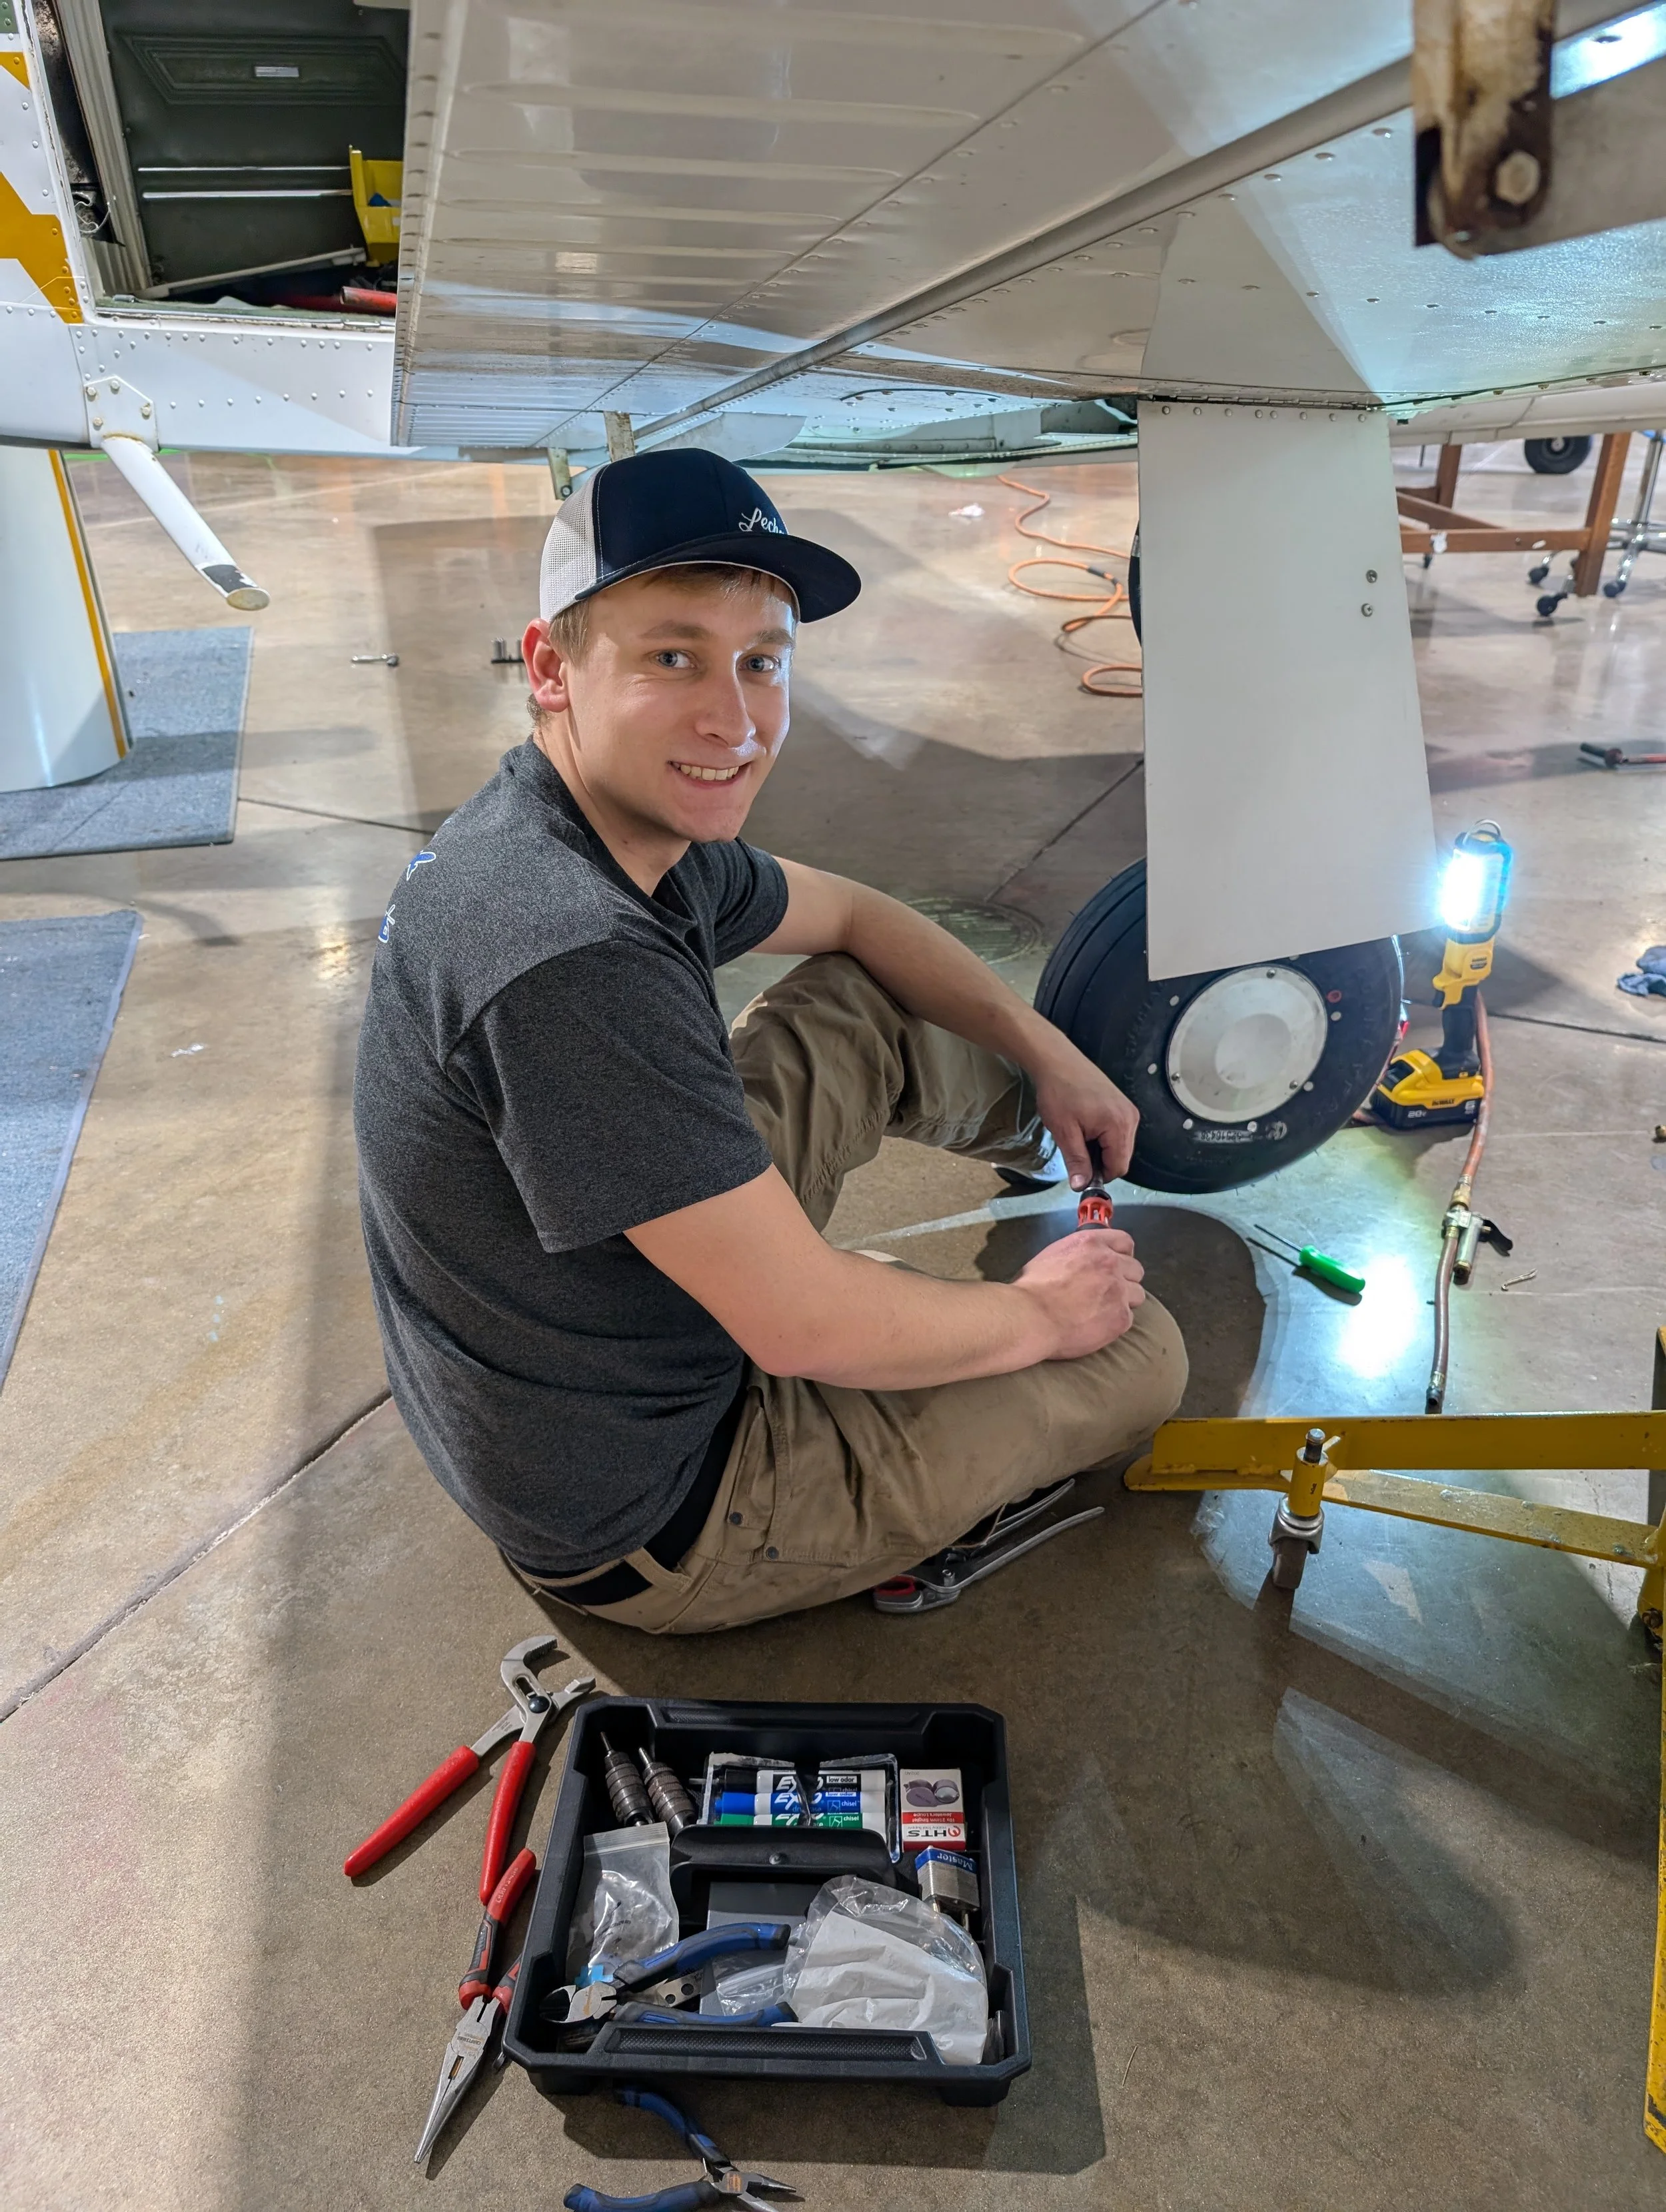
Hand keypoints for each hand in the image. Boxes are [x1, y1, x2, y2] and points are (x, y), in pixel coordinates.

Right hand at [1010, 1226, 1144, 1360]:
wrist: (1031, 1316)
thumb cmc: (1032, 1288)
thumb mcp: (1053, 1255)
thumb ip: (1077, 1255)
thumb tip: (1083, 1263)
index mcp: (1092, 1243)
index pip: (1124, 1242)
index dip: (1122, 1255)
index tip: (1117, 1265)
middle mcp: (1110, 1263)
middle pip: (1136, 1269)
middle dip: (1125, 1280)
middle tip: (1107, 1292)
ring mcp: (1119, 1290)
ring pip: (1138, 1294)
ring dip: (1124, 1302)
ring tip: (1104, 1311)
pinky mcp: (1121, 1317)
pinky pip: (1128, 1318)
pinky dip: (1115, 1323)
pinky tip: (1097, 1326)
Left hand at [1029, 1047, 1139, 1186]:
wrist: (1058, 1061)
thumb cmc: (1059, 1092)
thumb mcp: (1065, 1132)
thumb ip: (1077, 1161)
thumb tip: (1081, 1186)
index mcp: (1119, 1125)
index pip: (1119, 1167)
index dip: (1099, 1175)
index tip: (1080, 1171)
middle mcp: (1130, 1118)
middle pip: (1121, 1157)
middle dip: (1099, 1161)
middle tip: (1075, 1149)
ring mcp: (1127, 1110)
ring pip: (1119, 1146)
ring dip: (1100, 1149)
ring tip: (1078, 1134)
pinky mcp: (1121, 1105)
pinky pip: (1117, 1133)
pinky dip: (1102, 1137)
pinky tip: (1085, 1126)